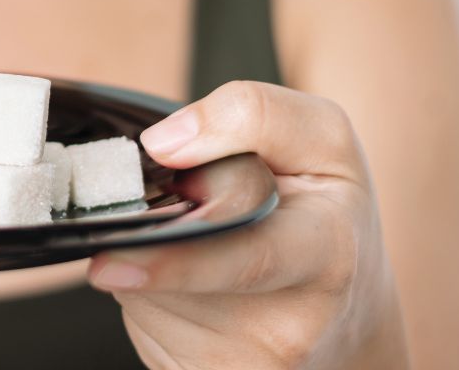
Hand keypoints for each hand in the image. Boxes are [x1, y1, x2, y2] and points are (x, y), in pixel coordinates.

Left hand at [90, 81, 409, 369]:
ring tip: (196, 246)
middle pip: (170, 279)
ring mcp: (250, 368)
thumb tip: (164, 143)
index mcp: (326, 253)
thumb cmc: (324, 212)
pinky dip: (149, 298)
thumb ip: (251, 114)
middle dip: (145, 245)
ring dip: (146, 262)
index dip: (173, 262)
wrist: (348, 314)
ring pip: (144, 302)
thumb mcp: (319, 139)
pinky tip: (189, 287)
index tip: (110, 262)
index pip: (244, 261)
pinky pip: (144, 330)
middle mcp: (291, 325)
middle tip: (151, 224)